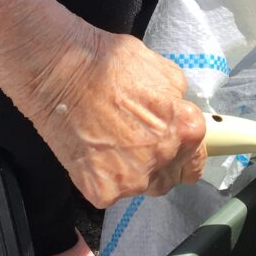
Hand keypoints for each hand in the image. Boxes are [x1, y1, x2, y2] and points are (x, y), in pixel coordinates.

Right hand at [24, 28, 207, 207]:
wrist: (57, 72)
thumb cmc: (106, 63)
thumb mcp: (162, 71)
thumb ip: (178, 101)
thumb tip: (179, 112)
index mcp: (185, 130)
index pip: (198, 158)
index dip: (185, 151)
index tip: (172, 145)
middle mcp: (162, 159)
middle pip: (170, 177)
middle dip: (160, 162)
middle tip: (136, 138)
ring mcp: (131, 179)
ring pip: (141, 186)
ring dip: (133, 172)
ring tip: (112, 142)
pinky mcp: (101, 191)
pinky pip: (110, 192)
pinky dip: (102, 176)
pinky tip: (93, 152)